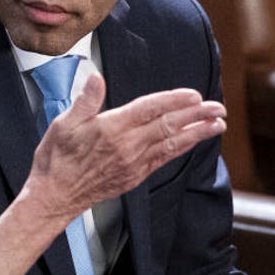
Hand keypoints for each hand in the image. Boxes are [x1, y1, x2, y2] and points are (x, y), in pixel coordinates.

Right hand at [0, 75, 225, 274]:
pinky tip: (192, 142)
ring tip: (217, 124)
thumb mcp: (64, 124)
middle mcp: (128, 146)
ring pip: (172, 144)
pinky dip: (181, 149)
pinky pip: (164, 159)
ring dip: (197, 133)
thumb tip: (95, 77)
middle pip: (169, 126)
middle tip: (218, 107)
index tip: (194, 95)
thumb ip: (85, 100)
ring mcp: (134, 163)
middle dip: (196, 115)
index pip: (150, 109)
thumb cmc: (56, 159)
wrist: (55, 196)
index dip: (174, 101)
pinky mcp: (135, 176)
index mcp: (112, 129)